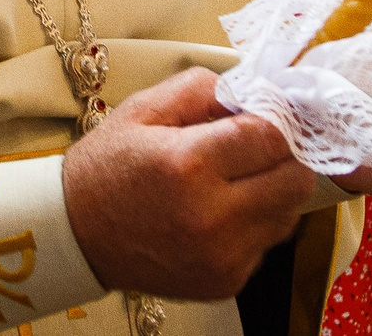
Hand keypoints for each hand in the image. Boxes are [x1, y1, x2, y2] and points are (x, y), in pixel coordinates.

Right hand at [62, 68, 314, 300]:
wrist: (76, 234)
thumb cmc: (108, 165)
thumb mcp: (143, 109)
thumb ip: (203, 89)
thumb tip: (255, 93)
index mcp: (189, 163)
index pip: (272, 137)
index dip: (275, 120)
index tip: (263, 115)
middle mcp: (212, 216)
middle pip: (295, 180)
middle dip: (283, 156)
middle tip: (258, 147)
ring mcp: (222, 256)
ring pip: (289, 214)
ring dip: (273, 192)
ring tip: (237, 181)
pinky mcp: (226, 282)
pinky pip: (267, 245)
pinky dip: (254, 225)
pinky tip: (221, 213)